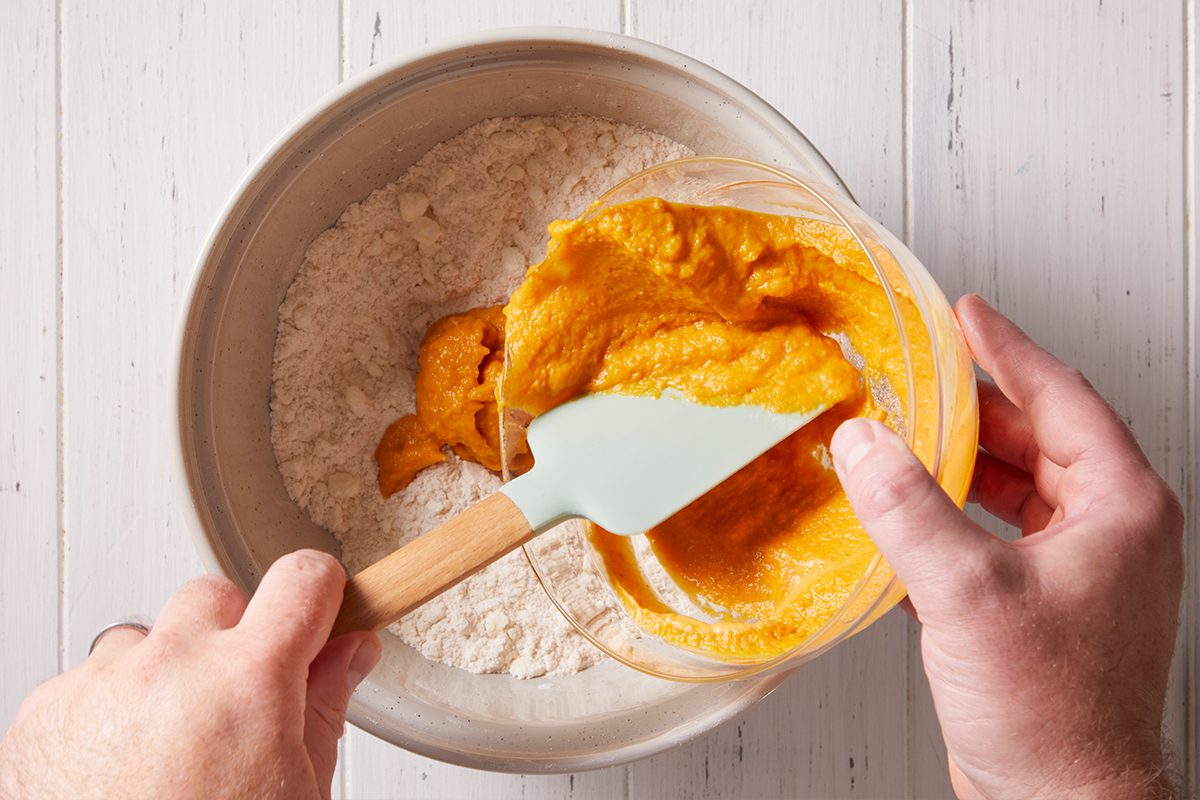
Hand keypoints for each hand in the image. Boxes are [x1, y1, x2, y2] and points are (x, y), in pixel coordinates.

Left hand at [0, 550, 380, 799]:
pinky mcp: (43, 713)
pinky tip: (124, 770)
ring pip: (145, 639)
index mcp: (248, 682)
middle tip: (237, 704)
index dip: (319, 594)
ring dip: (164, 675)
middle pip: (216, 598)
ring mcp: (99, 686)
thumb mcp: (300, 791)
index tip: (318, 611)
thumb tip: (349, 653)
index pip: (303, 580)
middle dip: (233, 637)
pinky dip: (109, 713)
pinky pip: (89, 682)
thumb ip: (325, 704)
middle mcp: (170, 667)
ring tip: (170, 750)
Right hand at [830, 295, 1182, 799]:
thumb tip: (864, 443)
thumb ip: (909, 508)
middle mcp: (1112, 532)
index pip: (1064, 397)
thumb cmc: (1055, 715)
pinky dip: (958, 513)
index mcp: (1122, 509)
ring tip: (907, 441)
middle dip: (976, 409)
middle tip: (920, 380)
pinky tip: (914, 514)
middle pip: (1040, 438)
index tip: (970, 315)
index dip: (1009, 349)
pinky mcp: (1047, 604)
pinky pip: (1002, 531)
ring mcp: (1082, 570)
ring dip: (963, 462)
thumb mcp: (968, 593)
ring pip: (1021, 485)